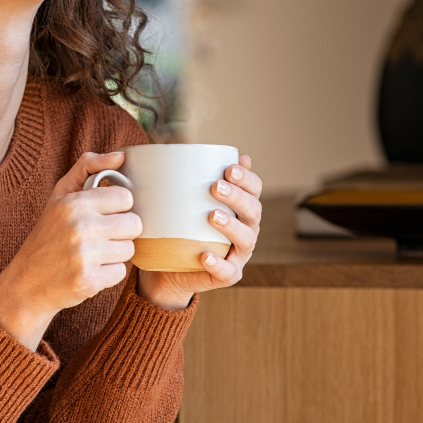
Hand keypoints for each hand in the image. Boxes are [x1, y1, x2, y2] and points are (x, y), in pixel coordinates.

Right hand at [0, 151, 142, 349]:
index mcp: (74, 203)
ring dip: (115, 254)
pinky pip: (120, 273)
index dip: (117, 208)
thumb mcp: (60, 195)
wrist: (26, 283)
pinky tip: (89, 271)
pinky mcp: (89, 281)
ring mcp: (84, 256)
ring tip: (92, 255)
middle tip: (100, 237)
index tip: (103, 215)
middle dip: (120, 232)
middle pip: (134, 224)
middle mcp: (79, 227)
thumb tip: (121, 156)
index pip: (125, 198)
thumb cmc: (47, 235)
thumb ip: (88, 167)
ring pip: (129, 249)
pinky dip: (108, 274)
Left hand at [137, 155, 262, 309]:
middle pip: (253, 211)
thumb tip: (176, 148)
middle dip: (238, 196)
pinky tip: (205, 255)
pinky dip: (218, 263)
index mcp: (240, 208)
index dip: (247, 178)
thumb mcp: (181, 201)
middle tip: (216, 187)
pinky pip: (227, 271)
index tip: (229, 168)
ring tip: (212, 215)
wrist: (168, 268)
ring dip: (231, 226)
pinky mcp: (226, 275)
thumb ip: (186, 178)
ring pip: (246, 239)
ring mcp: (238, 254)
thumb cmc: (179, 227)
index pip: (254, 189)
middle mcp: (245, 229)